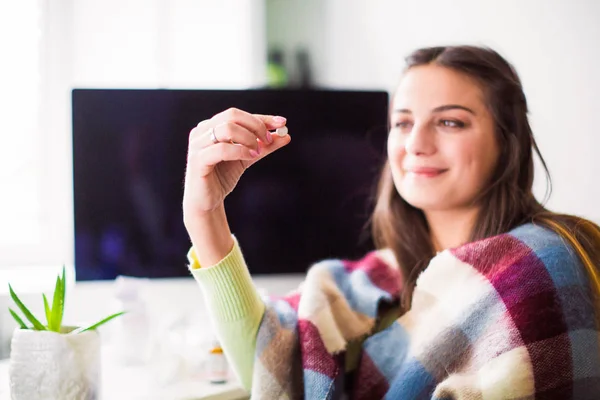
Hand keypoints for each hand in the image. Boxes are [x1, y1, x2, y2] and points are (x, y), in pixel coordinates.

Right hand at [183, 107, 290, 224]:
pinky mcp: (198, 160)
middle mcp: (202, 131)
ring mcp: (197, 145)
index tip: (282, 122)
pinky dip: (240, 150)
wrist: (207, 202)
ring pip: (227, 129)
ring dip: (248, 138)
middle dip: (256, 125)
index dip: (261, 118)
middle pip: (232, 115)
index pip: (238, 114)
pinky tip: (250, 156)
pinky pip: (222, 149)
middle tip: (268, 140)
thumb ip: (264, 146)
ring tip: (257, 152)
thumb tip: (285, 135)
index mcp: (211, 126)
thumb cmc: (222, 177)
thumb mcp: (247, 158)